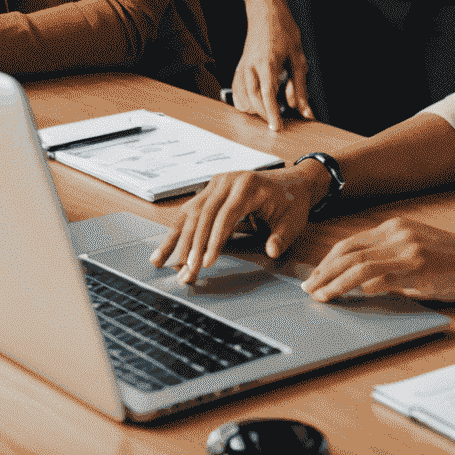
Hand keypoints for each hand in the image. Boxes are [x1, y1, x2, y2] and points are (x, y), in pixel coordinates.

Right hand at [150, 164, 327, 282]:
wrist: (292, 182)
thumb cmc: (292, 202)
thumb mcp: (294, 220)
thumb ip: (282, 236)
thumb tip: (271, 250)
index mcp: (248, 184)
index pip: (226, 214)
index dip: (215, 239)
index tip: (206, 263)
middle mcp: (228, 180)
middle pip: (204, 215)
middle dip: (193, 246)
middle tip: (186, 273)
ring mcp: (216, 183)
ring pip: (191, 213)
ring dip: (176, 240)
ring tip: (161, 263)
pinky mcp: (209, 190)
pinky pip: (189, 212)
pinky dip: (175, 232)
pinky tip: (162, 251)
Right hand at [231, 0, 312, 131]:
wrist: (265, 10)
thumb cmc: (282, 29)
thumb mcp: (297, 56)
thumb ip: (300, 86)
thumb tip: (304, 110)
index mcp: (267, 62)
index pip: (267, 94)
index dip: (272, 114)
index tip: (277, 128)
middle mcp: (250, 66)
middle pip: (253, 100)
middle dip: (265, 115)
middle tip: (278, 122)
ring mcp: (242, 67)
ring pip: (242, 98)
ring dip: (255, 110)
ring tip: (269, 112)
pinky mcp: (238, 68)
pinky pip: (236, 92)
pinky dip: (244, 102)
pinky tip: (255, 104)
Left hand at [301, 216, 454, 303]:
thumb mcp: (418, 253)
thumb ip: (391, 262)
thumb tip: (364, 282)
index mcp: (395, 227)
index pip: (351, 243)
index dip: (328, 261)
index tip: (315, 276)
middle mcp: (398, 233)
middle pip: (348, 251)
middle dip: (324, 271)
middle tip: (309, 288)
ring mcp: (407, 249)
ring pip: (359, 264)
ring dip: (334, 281)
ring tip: (320, 295)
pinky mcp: (418, 267)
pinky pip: (381, 276)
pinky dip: (360, 286)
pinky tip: (348, 296)